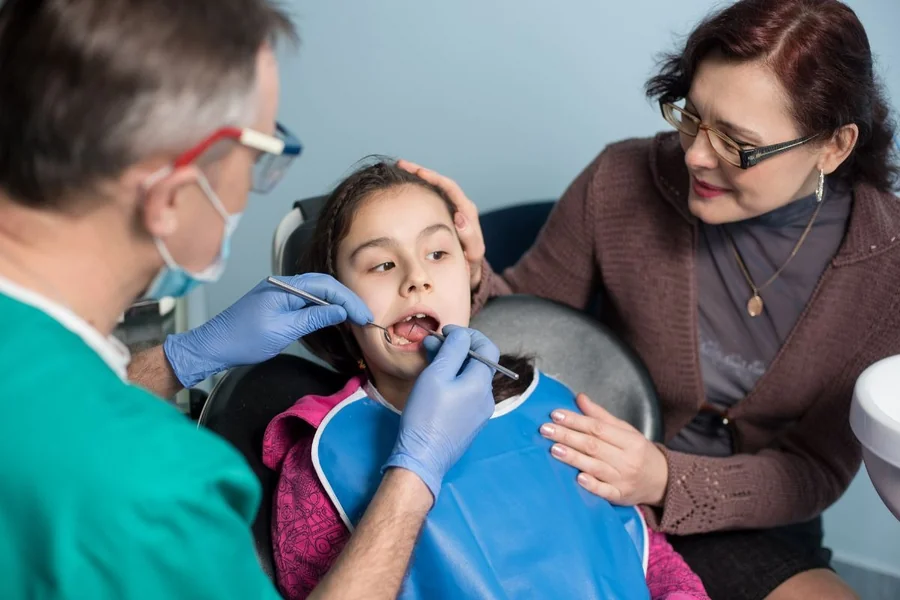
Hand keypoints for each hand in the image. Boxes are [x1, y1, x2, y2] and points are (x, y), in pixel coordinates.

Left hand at [163, 274, 372, 386]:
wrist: (214, 347)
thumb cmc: (243, 340)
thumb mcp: (283, 330)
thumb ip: (314, 318)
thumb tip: (340, 311)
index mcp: (284, 286)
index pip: (326, 286)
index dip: (348, 300)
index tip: (364, 315)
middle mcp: (283, 285)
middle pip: (324, 285)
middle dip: (346, 299)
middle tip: (364, 316)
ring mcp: (280, 293)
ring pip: (317, 292)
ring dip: (337, 303)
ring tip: (354, 317)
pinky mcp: (278, 304)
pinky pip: (307, 300)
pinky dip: (323, 308)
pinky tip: (333, 318)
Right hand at [383, 325, 497, 499]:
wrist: (422, 458)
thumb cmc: (426, 415)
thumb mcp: (436, 375)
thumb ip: (452, 350)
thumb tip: (461, 335)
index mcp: (481, 384)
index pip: (487, 348)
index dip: (467, 335)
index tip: (445, 332)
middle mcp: (486, 398)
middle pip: (478, 363)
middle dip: (456, 349)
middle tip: (431, 345)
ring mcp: (480, 413)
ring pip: (470, 378)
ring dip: (453, 365)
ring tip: (430, 360)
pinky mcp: (470, 423)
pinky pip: (466, 394)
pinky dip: (453, 382)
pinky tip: (435, 383)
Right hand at [397, 160, 484, 287]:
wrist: (466, 274)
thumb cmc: (469, 266)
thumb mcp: (472, 255)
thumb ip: (470, 239)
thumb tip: (459, 217)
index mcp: (466, 214)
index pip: (450, 188)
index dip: (434, 178)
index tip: (416, 171)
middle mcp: (459, 208)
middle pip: (440, 183)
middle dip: (421, 172)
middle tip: (401, 164)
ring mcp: (450, 211)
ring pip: (433, 189)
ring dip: (417, 179)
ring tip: (398, 171)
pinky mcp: (442, 216)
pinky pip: (429, 200)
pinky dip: (416, 192)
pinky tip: (400, 191)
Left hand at [540, 393, 668, 505]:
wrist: (664, 482)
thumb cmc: (640, 453)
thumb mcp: (626, 431)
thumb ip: (601, 416)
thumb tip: (579, 398)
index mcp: (630, 440)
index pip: (598, 428)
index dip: (576, 420)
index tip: (556, 414)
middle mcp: (627, 459)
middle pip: (593, 445)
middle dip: (568, 436)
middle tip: (546, 429)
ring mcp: (623, 479)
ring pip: (596, 466)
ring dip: (574, 457)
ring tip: (554, 449)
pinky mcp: (620, 497)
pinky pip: (605, 491)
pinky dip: (592, 485)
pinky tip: (578, 478)